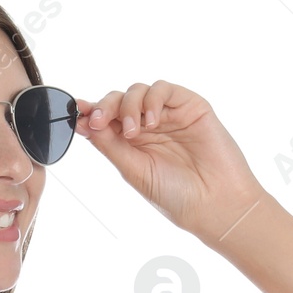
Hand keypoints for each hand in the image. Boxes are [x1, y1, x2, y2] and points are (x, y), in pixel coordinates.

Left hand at [75, 80, 266, 241]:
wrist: (215, 203)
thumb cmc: (176, 195)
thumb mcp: (133, 170)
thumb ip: (109, 145)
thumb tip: (83, 122)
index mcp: (131, 143)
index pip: (106, 119)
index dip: (90, 112)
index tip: (77, 113)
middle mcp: (148, 126)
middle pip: (118, 101)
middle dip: (105, 107)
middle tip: (99, 121)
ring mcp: (169, 115)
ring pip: (138, 91)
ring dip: (128, 106)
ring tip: (133, 131)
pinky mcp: (190, 106)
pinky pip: (165, 89)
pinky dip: (153, 100)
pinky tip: (152, 122)